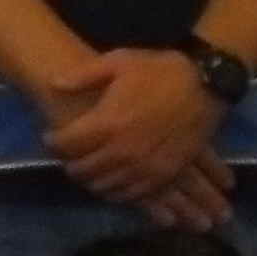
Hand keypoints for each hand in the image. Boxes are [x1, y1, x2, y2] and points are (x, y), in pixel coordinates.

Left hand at [41, 48, 226, 209]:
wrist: (206, 84)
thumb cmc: (161, 70)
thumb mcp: (120, 61)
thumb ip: (83, 76)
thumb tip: (53, 84)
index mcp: (107, 123)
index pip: (66, 144)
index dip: (53, 141)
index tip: (50, 137)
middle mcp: (122, 151)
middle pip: (82, 169)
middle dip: (69, 164)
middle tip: (67, 157)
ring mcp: (144, 167)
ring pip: (104, 186)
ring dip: (91, 180)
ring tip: (87, 169)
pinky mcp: (163, 175)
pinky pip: (132, 194)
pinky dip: (116, 191)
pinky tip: (112, 182)